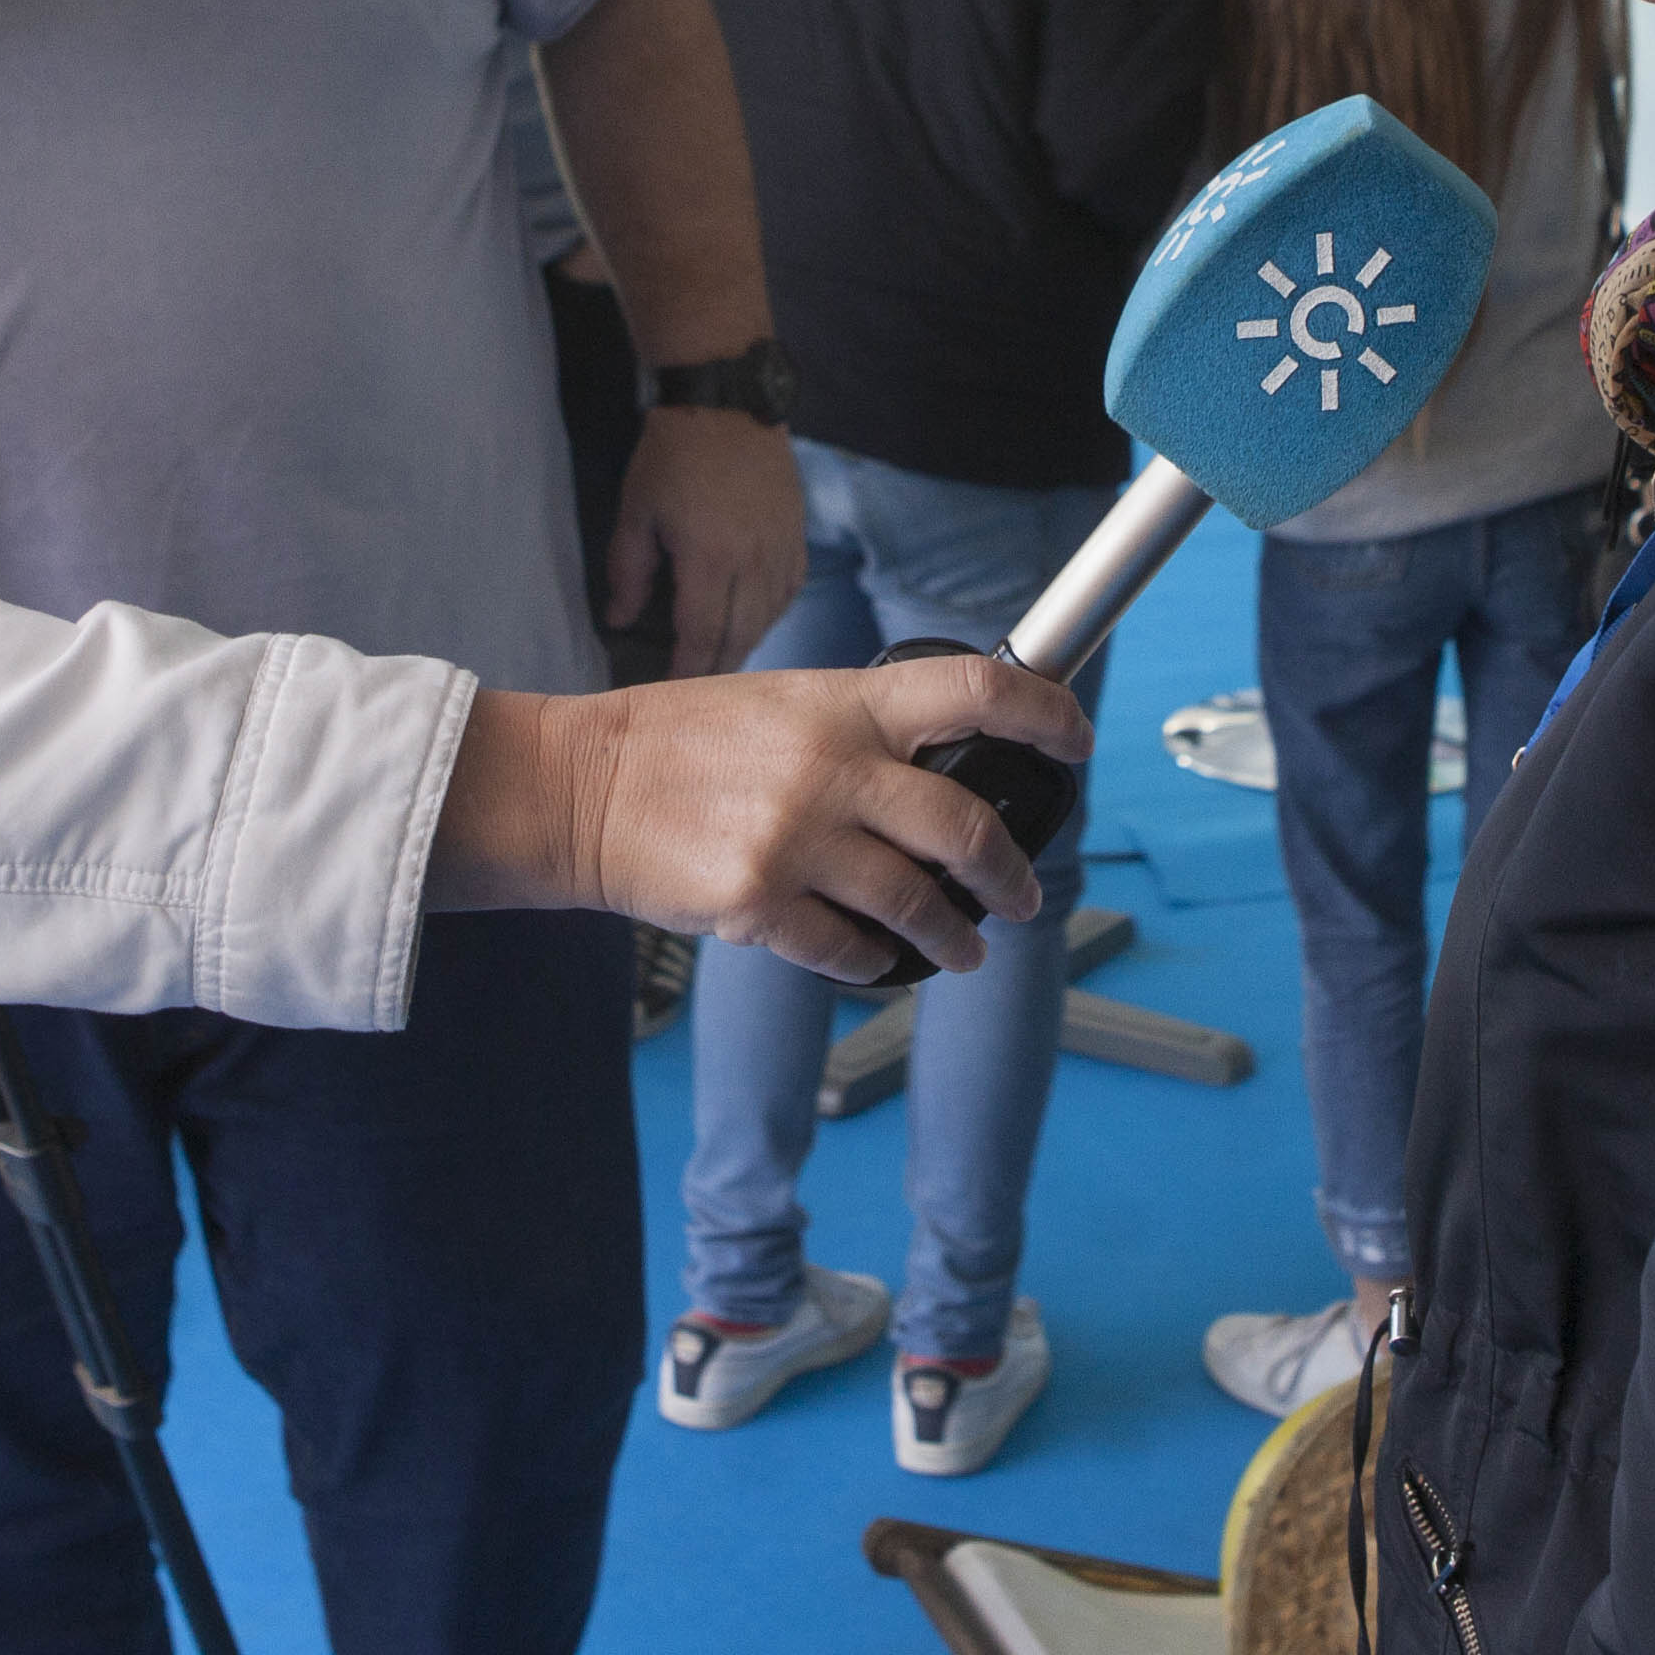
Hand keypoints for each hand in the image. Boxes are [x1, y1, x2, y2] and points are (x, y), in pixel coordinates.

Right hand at [428, 650, 1090, 978]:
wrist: (581, 788)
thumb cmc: (678, 741)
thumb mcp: (781, 700)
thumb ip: (859, 727)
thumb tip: (941, 763)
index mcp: (843, 703)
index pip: (978, 692)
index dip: (1047, 716)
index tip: (1074, 743)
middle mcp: (831, 769)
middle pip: (967, 826)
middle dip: (1010, 874)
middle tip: (1021, 894)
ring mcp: (796, 841)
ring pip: (917, 905)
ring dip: (954, 937)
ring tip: (965, 950)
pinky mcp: (759, 905)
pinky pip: (848, 951)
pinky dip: (875, 962)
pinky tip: (878, 959)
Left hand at [605, 407, 804, 683]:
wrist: (727, 404)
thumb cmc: (672, 455)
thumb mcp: (637, 511)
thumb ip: (629, 571)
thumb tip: (620, 620)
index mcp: (710, 559)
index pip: (701, 635)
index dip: (688, 669)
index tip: (673, 687)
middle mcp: (753, 562)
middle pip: (740, 637)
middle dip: (717, 668)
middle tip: (696, 686)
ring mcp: (781, 548)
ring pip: (769, 619)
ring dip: (745, 645)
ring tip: (722, 660)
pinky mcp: (797, 535)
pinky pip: (790, 591)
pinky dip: (771, 614)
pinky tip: (754, 621)